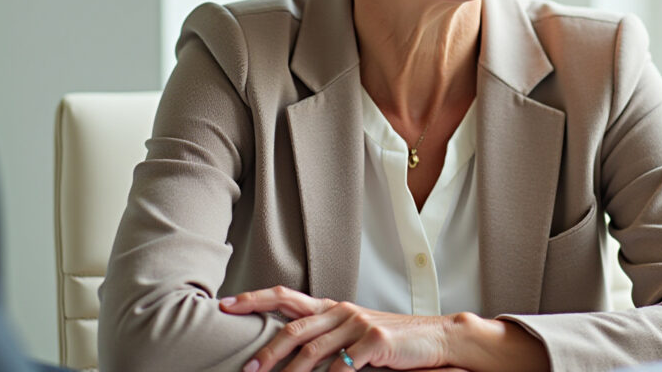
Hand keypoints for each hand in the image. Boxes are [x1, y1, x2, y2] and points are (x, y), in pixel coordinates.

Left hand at [220, 286, 457, 371]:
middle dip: (266, 352)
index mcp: (331, 307)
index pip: (285, 298)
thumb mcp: (354, 332)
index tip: (226, 306)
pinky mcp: (375, 339)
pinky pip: (343, 365)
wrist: (435, 338)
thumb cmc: (391, 339)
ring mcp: (358, 323)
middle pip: (293, 329)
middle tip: (247, 370)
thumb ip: (325, 336)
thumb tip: (287, 351)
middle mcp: (341, 311)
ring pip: (313, 350)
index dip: (254, 299)